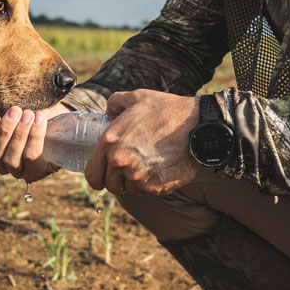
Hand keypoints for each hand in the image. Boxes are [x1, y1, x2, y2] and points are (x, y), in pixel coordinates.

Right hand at [0, 101, 72, 181]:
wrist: (57, 114)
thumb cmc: (26, 113)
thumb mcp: (3, 114)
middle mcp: (2, 164)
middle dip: (5, 131)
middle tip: (15, 110)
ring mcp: (19, 170)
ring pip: (11, 158)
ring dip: (20, 134)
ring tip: (28, 114)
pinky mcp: (36, 171)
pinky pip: (31, 157)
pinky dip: (34, 137)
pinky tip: (39, 120)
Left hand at [84, 89, 199, 195]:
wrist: (198, 126)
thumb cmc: (167, 110)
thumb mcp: (137, 97)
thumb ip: (115, 103)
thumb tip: (108, 112)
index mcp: (110, 142)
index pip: (92, 174)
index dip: (97, 176)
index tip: (105, 175)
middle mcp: (120, 162)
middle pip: (110, 186)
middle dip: (118, 179)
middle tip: (130, 168)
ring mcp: (138, 177)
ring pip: (130, 190)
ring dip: (135, 182)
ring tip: (148, 165)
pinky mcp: (155, 187)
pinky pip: (147, 192)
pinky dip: (151, 184)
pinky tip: (160, 168)